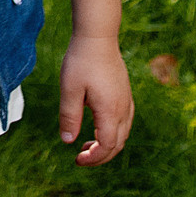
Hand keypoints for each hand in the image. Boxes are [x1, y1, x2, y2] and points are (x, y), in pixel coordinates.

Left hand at [57, 33, 131, 165]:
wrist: (98, 37)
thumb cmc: (81, 62)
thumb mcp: (70, 90)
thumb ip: (69, 117)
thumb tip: (68, 142)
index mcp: (110, 111)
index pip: (107, 146)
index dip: (94, 158)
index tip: (77, 159)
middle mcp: (123, 109)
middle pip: (118, 144)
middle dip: (100, 156)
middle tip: (80, 158)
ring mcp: (127, 101)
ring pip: (123, 134)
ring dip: (107, 145)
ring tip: (86, 144)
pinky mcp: (125, 94)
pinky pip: (124, 122)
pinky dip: (112, 132)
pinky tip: (97, 127)